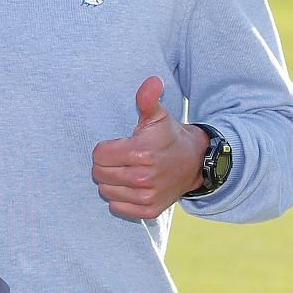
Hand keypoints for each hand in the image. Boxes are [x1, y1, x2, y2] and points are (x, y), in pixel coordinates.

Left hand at [90, 76, 206, 221]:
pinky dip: (120, 198)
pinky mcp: (149, 210)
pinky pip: (117, 207)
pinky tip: (130, 187)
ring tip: (126, 172)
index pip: (99, 155)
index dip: (105, 148)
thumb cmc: (169, 137)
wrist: (194, 162)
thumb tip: (152, 81)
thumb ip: (148, 98)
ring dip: (112, 182)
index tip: (119, 145)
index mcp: (140, 152)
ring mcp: (146, 196)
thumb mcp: (158, 115)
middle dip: (106, 165)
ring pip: (106, 191)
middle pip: (99, 174)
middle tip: (121, 159)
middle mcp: (142, 178)